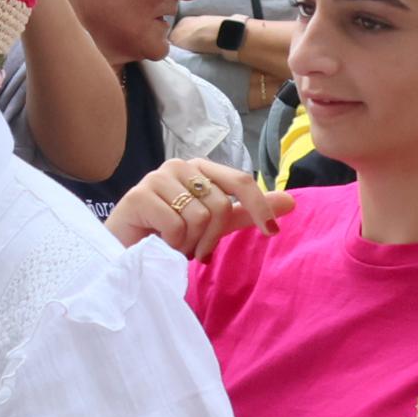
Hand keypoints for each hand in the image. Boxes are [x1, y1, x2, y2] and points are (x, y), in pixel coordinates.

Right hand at [107, 157, 281, 259]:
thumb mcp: (214, 224)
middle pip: (220, 205)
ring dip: (191, 243)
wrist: (125, 247)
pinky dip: (173, 243)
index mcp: (200, 168)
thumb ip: (247, 211)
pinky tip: (159, 243)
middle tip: (197, 250)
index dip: (259, 206)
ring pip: (199, 216)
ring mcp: (157, 178)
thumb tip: (292, 202)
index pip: (240, 181)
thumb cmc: (169, 233)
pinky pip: (176, 225)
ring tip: (175, 245)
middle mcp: (179, 166)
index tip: (272, 232)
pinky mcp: (138, 195)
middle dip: (213, 237)